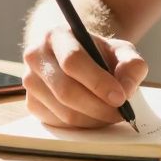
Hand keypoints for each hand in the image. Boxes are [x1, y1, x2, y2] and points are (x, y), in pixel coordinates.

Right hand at [22, 25, 147, 128]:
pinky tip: (95, 116)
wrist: (73, 55)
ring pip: (63, 111)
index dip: (98, 82)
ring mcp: (29, 81)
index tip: (121, 97)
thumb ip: (131, 65)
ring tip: (112, 114)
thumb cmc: (98, 53)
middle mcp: (36, 56)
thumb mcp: (120, 50)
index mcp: (57, 35)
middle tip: (121, 113)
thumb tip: (126, 90)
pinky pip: (58, 123)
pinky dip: (81, 125)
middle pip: (66, 90)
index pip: (73, 61)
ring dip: (93, 119)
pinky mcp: (31, 103)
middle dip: (98, 107)